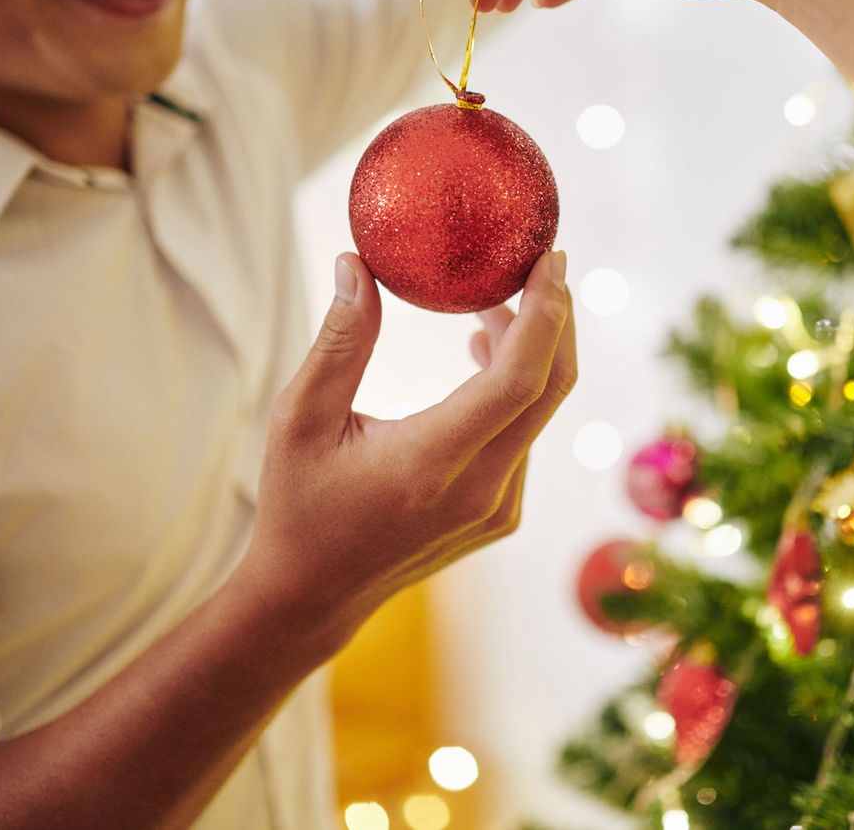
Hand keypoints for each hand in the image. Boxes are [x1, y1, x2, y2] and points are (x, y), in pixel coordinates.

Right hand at [236, 251, 574, 651]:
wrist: (313, 595)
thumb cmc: (298, 504)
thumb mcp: (300, 419)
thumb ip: (340, 341)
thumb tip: (358, 263)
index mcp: (431, 463)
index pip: (517, 379)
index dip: (545, 313)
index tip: (550, 258)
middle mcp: (480, 491)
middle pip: (550, 388)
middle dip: (555, 318)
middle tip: (541, 262)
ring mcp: (498, 509)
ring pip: (539, 412)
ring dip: (529, 352)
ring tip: (488, 306)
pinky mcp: (502, 516)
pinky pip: (526, 437)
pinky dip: (517, 390)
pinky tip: (482, 359)